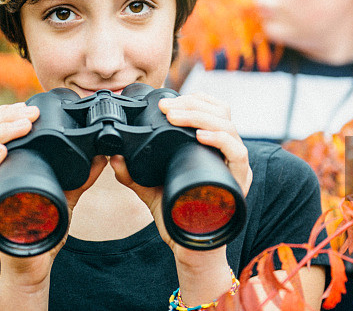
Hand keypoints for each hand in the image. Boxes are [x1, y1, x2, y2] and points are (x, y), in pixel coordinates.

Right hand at [0, 102, 106, 287]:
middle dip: (5, 118)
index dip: (7, 114)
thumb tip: (103, 154)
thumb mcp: (67, 194)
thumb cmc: (44, 227)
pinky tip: (2, 152)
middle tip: (30, 113)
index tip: (29, 107)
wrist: (35, 263)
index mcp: (4, 167)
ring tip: (22, 125)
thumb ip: (82, 174)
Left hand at [109, 92, 252, 258]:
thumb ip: (133, 173)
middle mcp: (228, 154)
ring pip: (229, 126)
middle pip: (222, 112)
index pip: (214, 110)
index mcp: (214, 149)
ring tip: (176, 117)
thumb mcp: (151, 190)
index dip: (193, 99)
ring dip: (200, 116)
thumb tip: (113, 155)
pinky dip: (220, 140)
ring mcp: (236, 168)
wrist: (191, 253)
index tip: (166, 101)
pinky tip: (200, 136)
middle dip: (192, 104)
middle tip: (166, 108)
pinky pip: (238, 154)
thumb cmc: (177, 219)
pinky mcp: (239, 184)